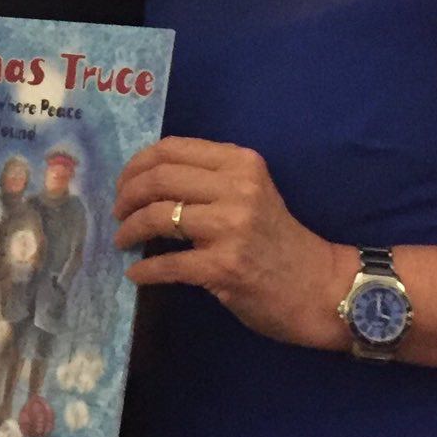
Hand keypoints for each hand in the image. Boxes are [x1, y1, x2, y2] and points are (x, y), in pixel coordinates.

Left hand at [114, 136, 351, 349]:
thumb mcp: (250, 192)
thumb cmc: (277, 239)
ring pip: (157, 216)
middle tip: (118, 213)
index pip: (172, 149)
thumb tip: (146, 179)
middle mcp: (237, 188)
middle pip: (158, 179)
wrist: (318, 286)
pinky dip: (144, 270)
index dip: (137, 165)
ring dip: (129, 230)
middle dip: (126, 196)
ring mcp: (231, 227)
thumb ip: (210, 179)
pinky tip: (136, 273)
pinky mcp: (224, 266)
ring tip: (123, 240)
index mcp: (241, 163)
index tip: (124, 184)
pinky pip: (167, 263)